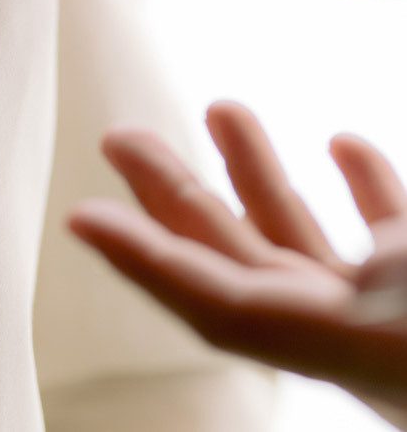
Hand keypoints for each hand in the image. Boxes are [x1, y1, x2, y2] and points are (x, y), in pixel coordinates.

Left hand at [69, 102, 406, 412]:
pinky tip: (338, 141)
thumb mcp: (396, 320)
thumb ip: (332, 297)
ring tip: (218, 107)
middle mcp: (353, 334)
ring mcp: (392, 308)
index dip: (142, 260)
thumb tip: (341, 257)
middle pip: (237, 260)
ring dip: (254, 174)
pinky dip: (361, 186)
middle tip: (118, 138)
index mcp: (339, 347)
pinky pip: (388, 231)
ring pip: (301, 237)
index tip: (79, 217)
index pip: (217, 305)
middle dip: (172, 196)